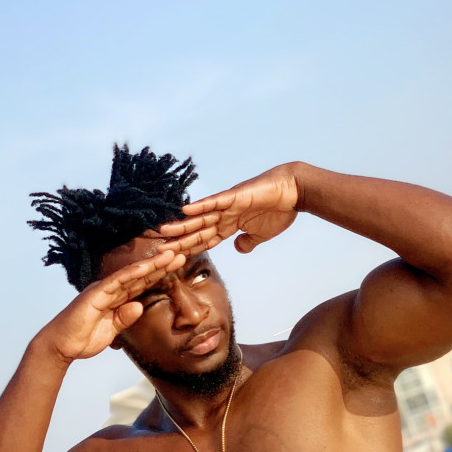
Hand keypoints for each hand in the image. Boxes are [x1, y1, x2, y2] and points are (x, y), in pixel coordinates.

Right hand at [35, 247, 184, 363]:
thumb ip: (124, 318)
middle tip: (182, 253)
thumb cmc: (83, 338)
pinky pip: (117, 282)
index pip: (142, 285)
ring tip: (172, 255)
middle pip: (141, 276)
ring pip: (132, 274)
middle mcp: (110, 290)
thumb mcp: (111, 331)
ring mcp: (103, 290)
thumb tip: (139, 307)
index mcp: (115, 299)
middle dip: (162, 265)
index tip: (177, 268)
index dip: (160, 276)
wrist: (61, 345)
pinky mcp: (95, 294)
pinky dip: (132, 274)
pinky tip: (147, 267)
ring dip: (152, 265)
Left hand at [158, 164, 299, 254]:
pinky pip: (214, 202)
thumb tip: (238, 249)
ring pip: (200, 218)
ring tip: (162, 231)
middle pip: (197, 231)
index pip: (205, 240)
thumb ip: (248, 242)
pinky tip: (185, 210)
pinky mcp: (235, 196)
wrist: (293, 192)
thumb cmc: (279, 211)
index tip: (173, 259)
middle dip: (178, 241)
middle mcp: (224, 215)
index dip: (189, 249)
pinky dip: (200, 206)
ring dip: (182, 225)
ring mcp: (228, 205)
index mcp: (230, 226)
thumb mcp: (261, 235)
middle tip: (157, 248)